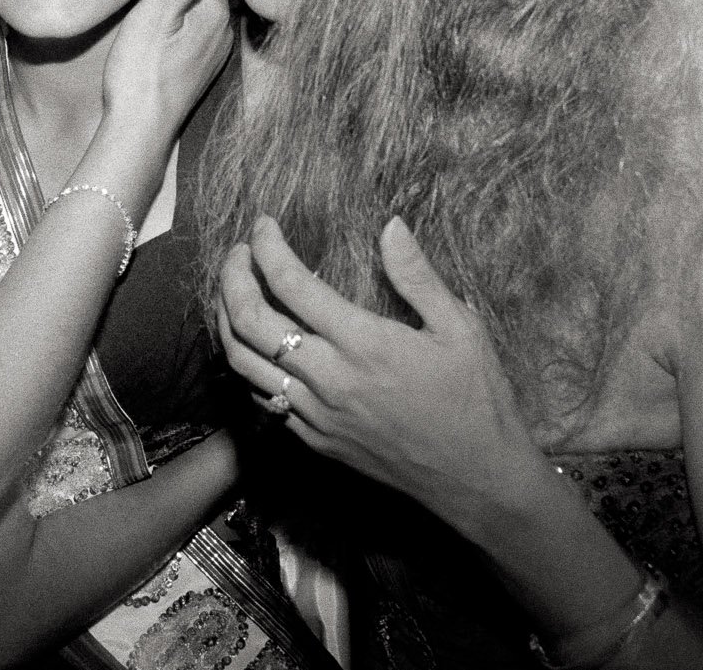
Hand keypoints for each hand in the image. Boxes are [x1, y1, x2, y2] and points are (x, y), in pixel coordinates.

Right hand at [101, 0, 232, 136]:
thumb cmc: (141, 72)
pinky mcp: (204, 65)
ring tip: (156, 14)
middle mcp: (224, 30)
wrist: (141, 127)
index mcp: (215, 12)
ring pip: (205, 8)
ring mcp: (216, 50)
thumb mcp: (155, 17)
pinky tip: (162, 38)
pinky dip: (183, 25)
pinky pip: (199, 30)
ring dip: (184, 3)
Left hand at [216, 216, 552, 524]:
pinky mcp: (316, 440)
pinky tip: (252, 344)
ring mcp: (317, 414)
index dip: (268, 248)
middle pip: (252, 321)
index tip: (263, 224)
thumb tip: (390, 226)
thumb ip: (418, 276)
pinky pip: (262, 398)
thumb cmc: (476, 398)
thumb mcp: (461, 328)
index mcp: (365, 344)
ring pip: (243, 363)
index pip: (292, 285)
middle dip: (233, 277)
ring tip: (230, 290)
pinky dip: (245, 364)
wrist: (477, 479)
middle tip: (238, 251)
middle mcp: (331, 379)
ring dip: (226, 319)